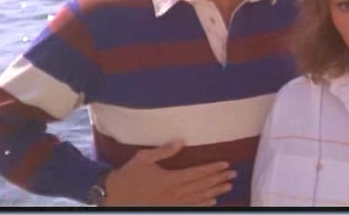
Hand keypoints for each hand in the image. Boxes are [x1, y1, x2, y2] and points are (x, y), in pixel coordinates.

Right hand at [102, 141, 235, 205]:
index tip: (225, 164)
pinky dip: (203, 204)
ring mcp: (172, 203)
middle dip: (219, 179)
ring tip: (229, 186)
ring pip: (199, 197)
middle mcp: (174, 192)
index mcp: (170, 178)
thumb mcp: (144, 158)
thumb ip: (164, 150)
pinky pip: (190, 207)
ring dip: (215, 191)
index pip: (197, 173)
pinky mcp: (169, 208)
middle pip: (202, 185)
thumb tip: (181, 141)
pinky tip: (213, 200)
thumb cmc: (129, 175)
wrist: (115, 197)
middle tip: (234, 174)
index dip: (212, 168)